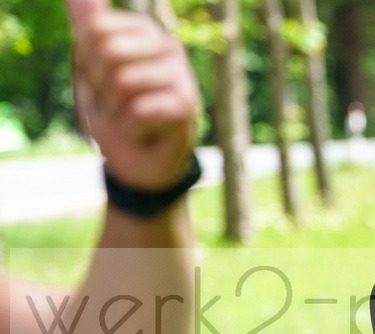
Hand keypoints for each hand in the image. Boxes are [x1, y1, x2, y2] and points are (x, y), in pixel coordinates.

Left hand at [68, 0, 198, 190]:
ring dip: (115, 111)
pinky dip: (131, 130)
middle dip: (99, 87)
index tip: (101, 83)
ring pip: (123, 82)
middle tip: (116, 105)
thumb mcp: (93, 69)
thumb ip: (88, 29)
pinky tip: (144, 134)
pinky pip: (139, 111)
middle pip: (108, 51)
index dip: (86, 63)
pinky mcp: (187, 106)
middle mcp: (169, 47)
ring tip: (129, 120)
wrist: (139, 162)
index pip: (95, 30)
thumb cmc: (117, 113)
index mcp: (145, 31)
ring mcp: (182, 76)